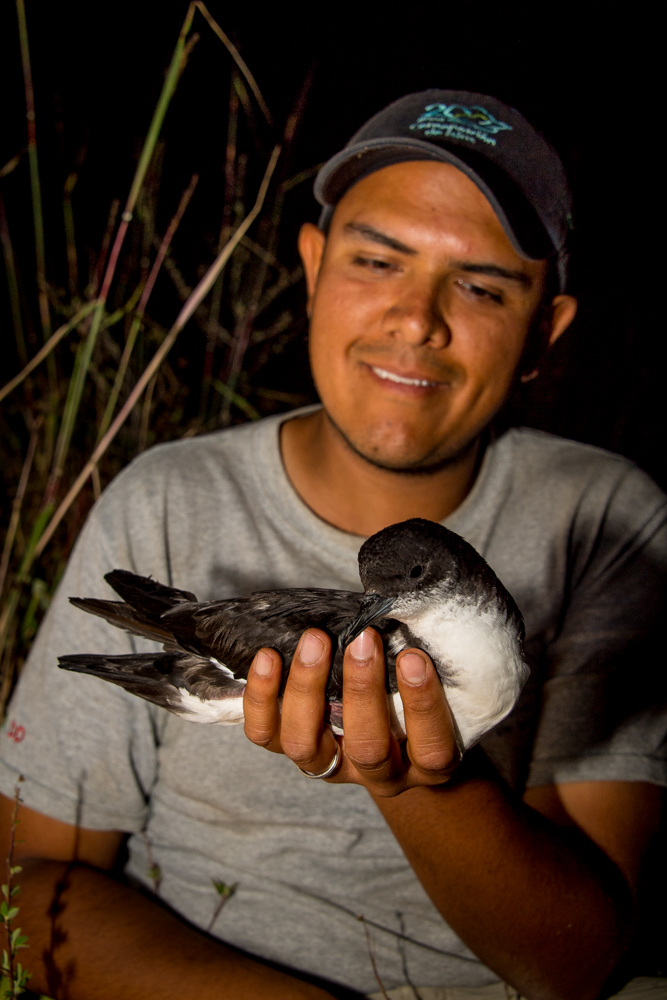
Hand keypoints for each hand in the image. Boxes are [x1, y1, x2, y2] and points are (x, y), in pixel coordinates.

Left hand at [243, 627, 459, 796]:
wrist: (392, 736)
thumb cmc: (419, 700)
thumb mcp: (440, 692)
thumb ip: (424, 668)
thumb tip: (406, 616)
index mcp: (426, 765)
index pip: (430, 748)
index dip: (422, 705)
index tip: (413, 657)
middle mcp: (379, 774)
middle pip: (367, 748)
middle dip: (362, 690)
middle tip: (363, 638)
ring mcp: (333, 767)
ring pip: (306, 745)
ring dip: (307, 687)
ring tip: (316, 639)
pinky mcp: (296, 752)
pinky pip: (266, 734)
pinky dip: (261, 698)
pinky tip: (268, 657)